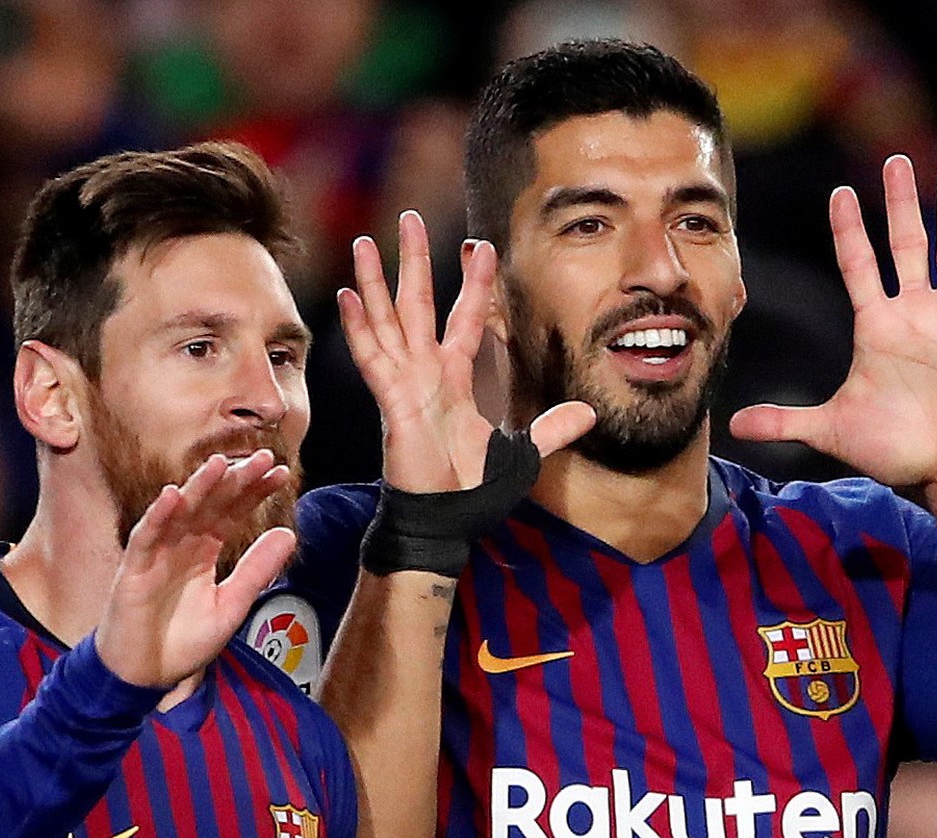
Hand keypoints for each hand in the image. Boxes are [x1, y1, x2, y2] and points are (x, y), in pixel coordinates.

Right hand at [94, 451, 295, 688]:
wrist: (144, 677)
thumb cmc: (182, 642)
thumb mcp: (231, 606)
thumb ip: (257, 571)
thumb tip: (288, 533)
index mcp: (205, 552)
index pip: (232, 512)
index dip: (254, 492)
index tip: (280, 474)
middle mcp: (181, 545)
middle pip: (210, 504)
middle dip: (235, 481)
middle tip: (262, 459)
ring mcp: (157, 554)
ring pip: (179, 513)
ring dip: (198, 487)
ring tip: (220, 463)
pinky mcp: (133, 571)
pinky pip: (146, 538)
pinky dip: (158, 517)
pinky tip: (174, 496)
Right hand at [336, 210, 594, 492]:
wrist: (444, 520)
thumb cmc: (471, 490)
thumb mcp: (522, 454)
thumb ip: (552, 430)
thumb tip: (589, 415)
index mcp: (455, 378)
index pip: (467, 318)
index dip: (474, 283)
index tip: (479, 244)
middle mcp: (427, 371)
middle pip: (420, 302)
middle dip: (415, 259)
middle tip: (408, 217)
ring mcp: (406, 383)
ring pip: (390, 319)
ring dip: (376, 280)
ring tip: (366, 241)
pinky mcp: (392, 400)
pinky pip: (374, 356)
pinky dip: (360, 327)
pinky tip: (347, 295)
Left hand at [729, 156, 936, 487]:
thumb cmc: (891, 448)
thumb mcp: (832, 430)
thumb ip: (785, 421)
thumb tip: (734, 426)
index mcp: (876, 325)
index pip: (858, 265)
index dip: (849, 230)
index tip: (840, 193)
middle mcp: (914, 312)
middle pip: (907, 245)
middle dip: (901, 204)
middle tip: (896, 161)